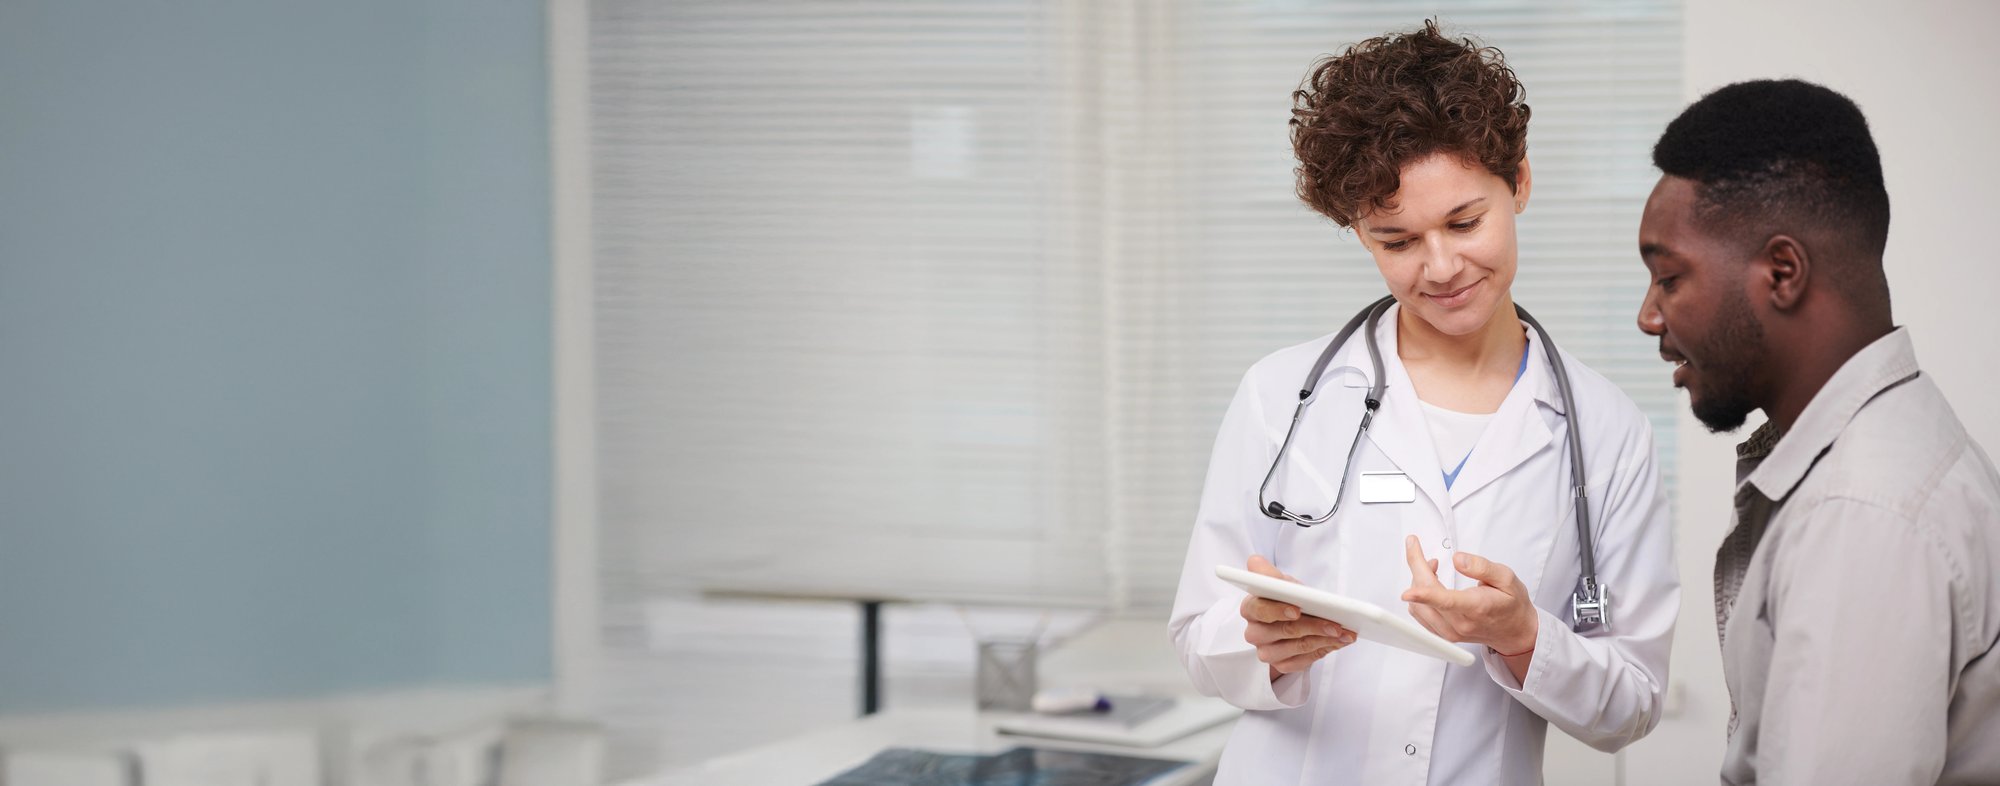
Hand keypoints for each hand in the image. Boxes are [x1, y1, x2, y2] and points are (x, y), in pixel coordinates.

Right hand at [1238, 555, 1356, 679]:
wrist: (1294, 619)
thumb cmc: (1285, 598)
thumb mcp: (1279, 582)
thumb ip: (1267, 573)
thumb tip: (1255, 562)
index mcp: (1250, 608)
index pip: (1259, 609)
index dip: (1278, 610)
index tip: (1298, 610)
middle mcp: (1254, 633)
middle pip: (1285, 631)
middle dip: (1313, 626)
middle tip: (1336, 624)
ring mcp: (1266, 651)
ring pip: (1297, 647)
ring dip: (1324, 640)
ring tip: (1344, 633)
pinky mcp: (1280, 665)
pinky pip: (1302, 662)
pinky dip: (1323, 651)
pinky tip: (1337, 642)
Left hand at [1399, 535, 1538, 656]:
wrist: (1514, 630)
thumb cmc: (1510, 603)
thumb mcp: (1506, 578)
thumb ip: (1481, 567)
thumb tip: (1458, 559)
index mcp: (1476, 608)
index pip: (1446, 602)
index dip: (1424, 595)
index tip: (1409, 592)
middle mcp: (1460, 624)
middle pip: (1425, 598)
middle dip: (1416, 567)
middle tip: (1415, 546)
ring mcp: (1449, 633)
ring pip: (1417, 607)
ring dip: (1417, 581)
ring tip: (1432, 565)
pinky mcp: (1442, 635)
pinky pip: (1420, 615)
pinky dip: (1419, 595)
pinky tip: (1431, 582)